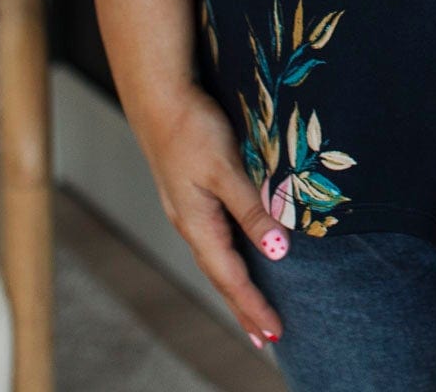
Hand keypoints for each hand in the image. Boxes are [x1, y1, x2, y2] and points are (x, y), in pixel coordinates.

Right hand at [133, 82, 288, 349]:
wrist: (159, 96)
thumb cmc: (190, 128)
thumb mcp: (225, 168)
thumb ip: (251, 209)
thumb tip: (277, 251)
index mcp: (197, 224)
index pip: (230, 277)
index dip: (252, 306)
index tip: (274, 333)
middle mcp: (192, 223)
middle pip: (221, 277)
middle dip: (243, 308)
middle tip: (266, 339)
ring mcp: (190, 209)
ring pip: (217, 258)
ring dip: (236, 287)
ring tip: (253, 310)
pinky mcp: (192, 192)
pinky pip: (215, 238)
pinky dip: (230, 258)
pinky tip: (239, 256)